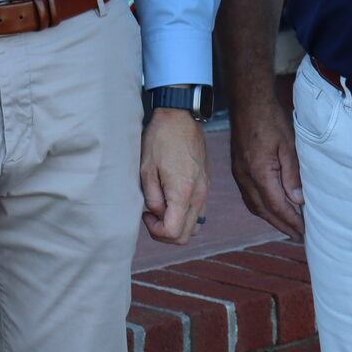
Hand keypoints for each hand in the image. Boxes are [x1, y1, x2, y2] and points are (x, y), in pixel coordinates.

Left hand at [140, 108, 209, 244]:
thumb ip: (152, 198)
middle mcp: (199, 194)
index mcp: (183, 192)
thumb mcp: (146, 169)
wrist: (181, 116)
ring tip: (161, 209)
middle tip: (150, 216)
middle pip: (186, 235)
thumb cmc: (160, 139)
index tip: (145, 215)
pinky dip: (186, 215)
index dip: (156, 231)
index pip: (174, 233)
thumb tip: (157, 215)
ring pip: (196, 227)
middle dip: (165, 233)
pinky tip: (171, 199)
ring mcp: (205, 189)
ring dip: (177, 226)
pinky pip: (199, 211)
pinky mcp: (206, 183)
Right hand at [230, 99, 303, 239]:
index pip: (277, 206)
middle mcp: (245, 177)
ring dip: (271, 218)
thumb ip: (292, 174)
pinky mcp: (237, 169)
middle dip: (282, 225)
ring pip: (254, 205)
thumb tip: (298, 200)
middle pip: (264, 211)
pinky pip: (248, 196)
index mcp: (259, 172)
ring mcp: (239, 174)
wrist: (248, 102)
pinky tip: (271, 208)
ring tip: (287, 226)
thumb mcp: (288, 145)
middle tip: (299, 235)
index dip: (291, 221)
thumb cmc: (270, 120)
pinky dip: (261, 207)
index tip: (305, 231)